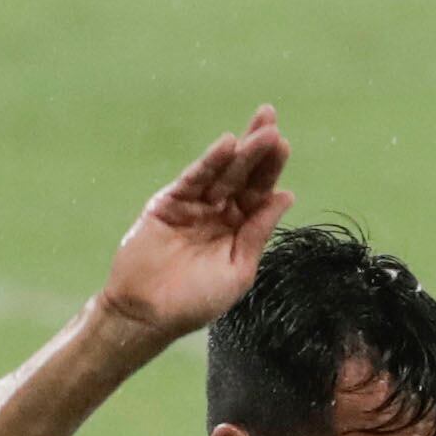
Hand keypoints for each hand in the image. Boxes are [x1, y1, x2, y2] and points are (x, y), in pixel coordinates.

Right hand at [99, 109, 295, 342]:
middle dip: (258, 149)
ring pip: (222, 173)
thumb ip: (258, 231)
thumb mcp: (239, 268)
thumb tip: (285, 196)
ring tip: (262, 130)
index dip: (271, 170)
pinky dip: (210, 162)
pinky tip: (228, 145)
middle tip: (273, 122)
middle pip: (243, 175)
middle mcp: (218, 214)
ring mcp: (193, 206)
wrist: (149, 313)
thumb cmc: (196, 301)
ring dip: (242, 151)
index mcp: (239, 230)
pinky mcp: (169, 203)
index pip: (259, 194)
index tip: (285, 145)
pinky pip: (194, 179)